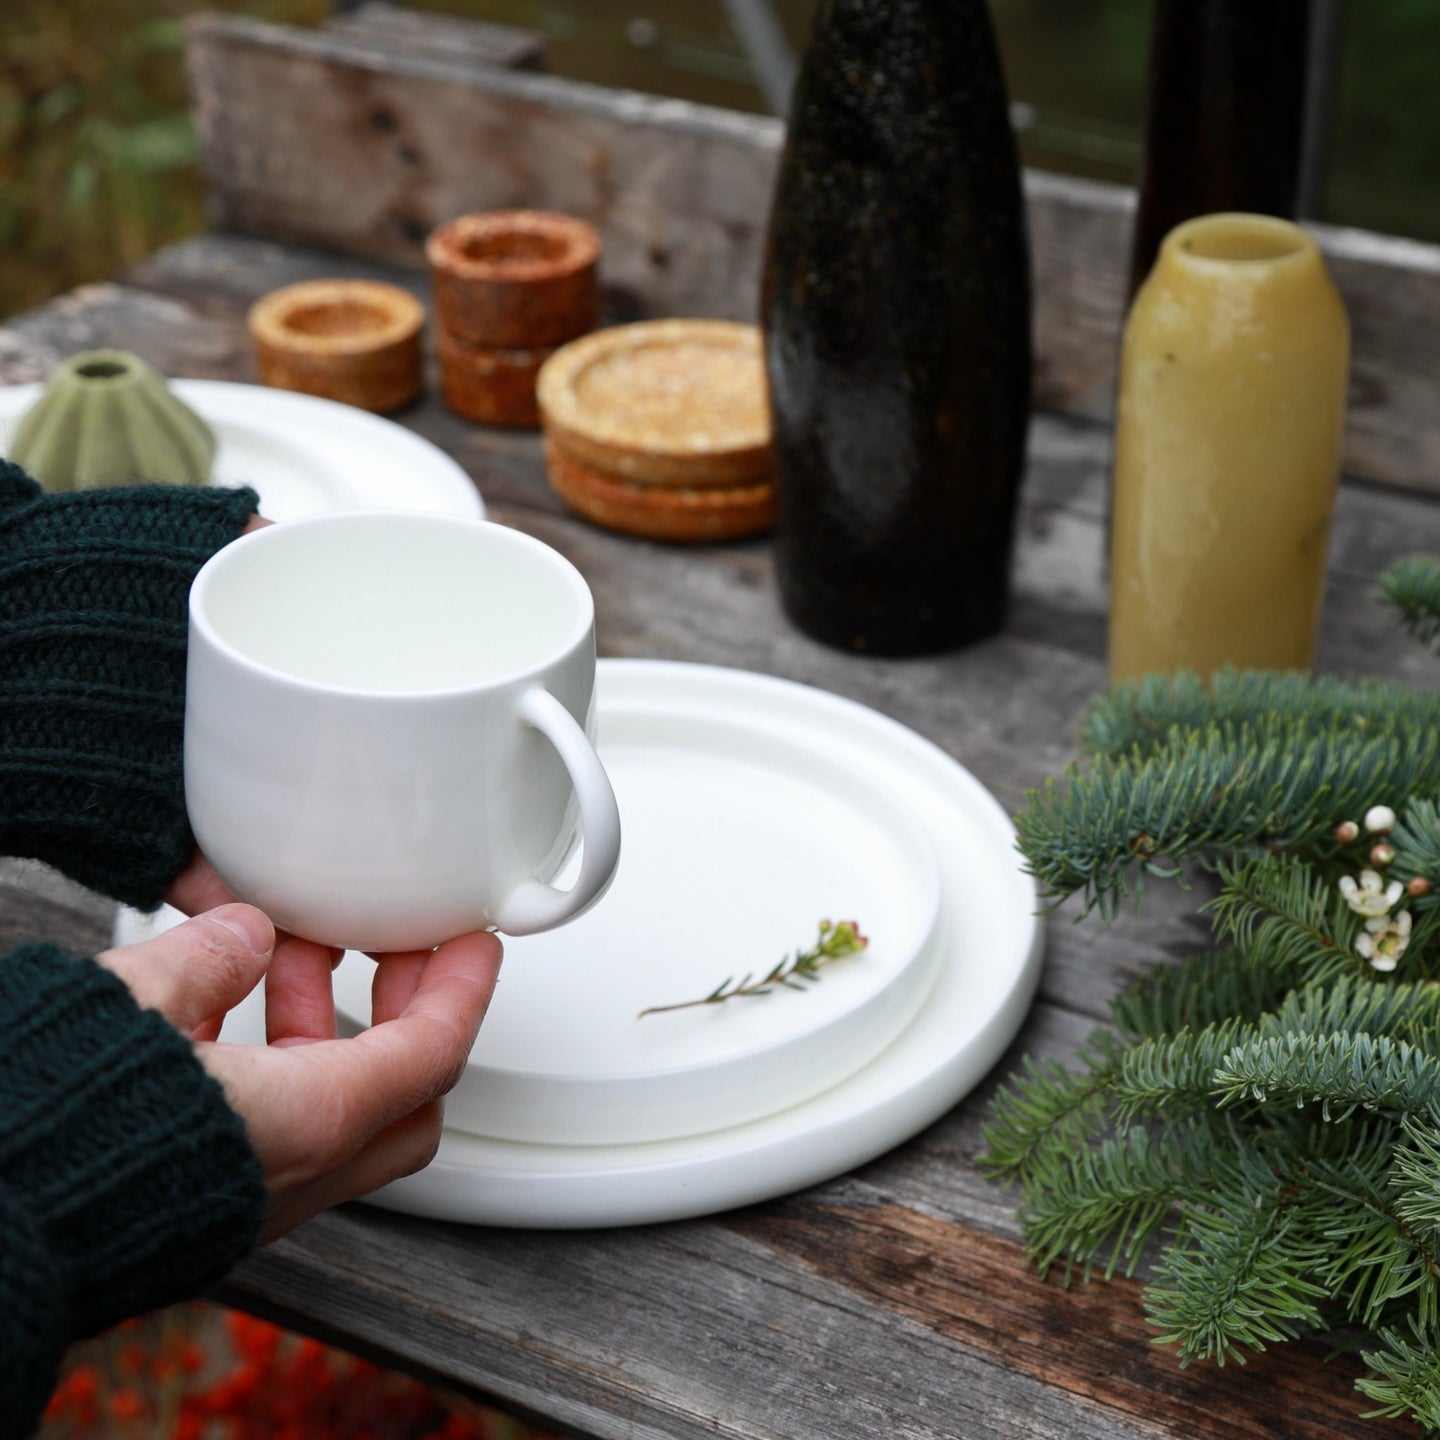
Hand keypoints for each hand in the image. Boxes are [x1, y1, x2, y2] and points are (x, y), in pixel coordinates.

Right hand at [98, 901, 501, 1239]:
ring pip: (336, 1111)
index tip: (472, 943)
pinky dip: (273, 1067)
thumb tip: (242, 930)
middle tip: (389, 952)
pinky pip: (271, 1131)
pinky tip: (218, 1015)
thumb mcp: (138, 1002)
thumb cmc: (58, 1128)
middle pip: (406, 1098)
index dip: (462, 988)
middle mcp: (295, 1175)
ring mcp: (253, 1198)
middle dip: (408, 1015)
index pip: (433, 1051)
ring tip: (284, 956)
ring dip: (327, 1029)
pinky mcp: (206, 1204)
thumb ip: (206, 957)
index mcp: (310, 1122)